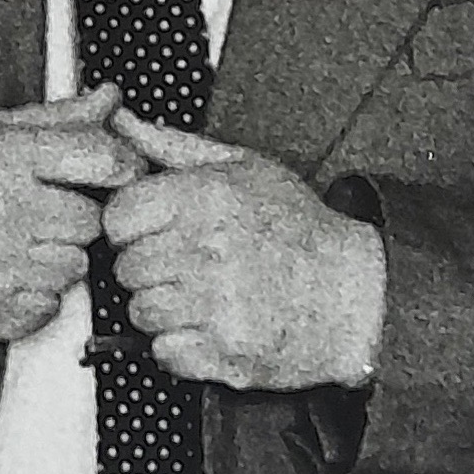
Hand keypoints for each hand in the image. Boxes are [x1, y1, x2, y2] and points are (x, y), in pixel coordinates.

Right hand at [0, 85, 141, 350]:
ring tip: (14, 244)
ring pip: (75, 267)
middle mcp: (4, 214)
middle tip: (40, 213)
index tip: (110, 173)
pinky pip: (51, 307)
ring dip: (56, 258)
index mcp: (4, 158)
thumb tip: (111, 98)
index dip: (118, 167)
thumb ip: (54, 119)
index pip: (103, 159)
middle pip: (93, 221)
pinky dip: (35, 295)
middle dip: (75, 217)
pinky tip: (2, 274)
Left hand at [102, 112, 385, 391]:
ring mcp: (214, 304)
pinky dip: (181, 345)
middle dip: (149, 269)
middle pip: (126, 268)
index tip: (154, 232)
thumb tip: (118, 122)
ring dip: (162, 309)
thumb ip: (173, 147)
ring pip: (141, 311)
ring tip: (200, 297)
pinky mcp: (224, 350)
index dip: (131, 227)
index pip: (117, 218)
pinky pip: (165, 351)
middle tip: (186, 267)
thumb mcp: (244, 168)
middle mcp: (207, 249)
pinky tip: (211, 326)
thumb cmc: (299, 230)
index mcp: (206, 198)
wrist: (356, 295)